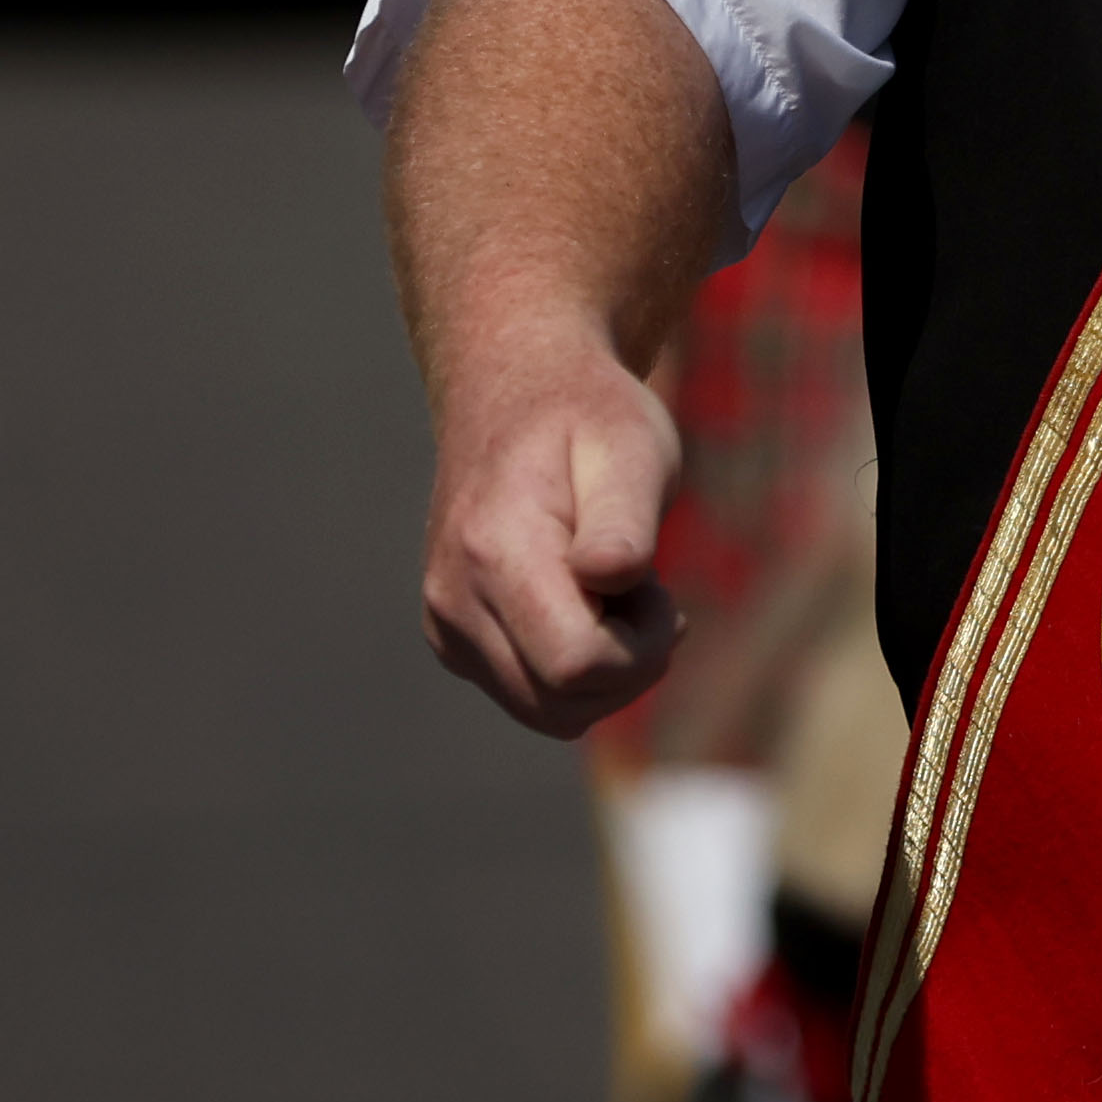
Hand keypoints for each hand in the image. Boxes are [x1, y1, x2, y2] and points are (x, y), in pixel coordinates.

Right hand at [417, 326, 687, 736]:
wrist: (515, 388)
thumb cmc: (588, 418)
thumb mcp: (632, 448)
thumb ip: (624, 520)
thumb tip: (610, 577)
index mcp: (495, 551)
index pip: (575, 665)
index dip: (640, 647)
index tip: (656, 586)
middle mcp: (454, 598)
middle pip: (563, 705)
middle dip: (628, 663)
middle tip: (643, 587)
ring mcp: (446, 624)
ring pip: (547, 713)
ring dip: (604, 670)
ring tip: (615, 591)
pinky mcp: (452, 639)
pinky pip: (529, 696)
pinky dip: (573, 670)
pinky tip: (587, 604)